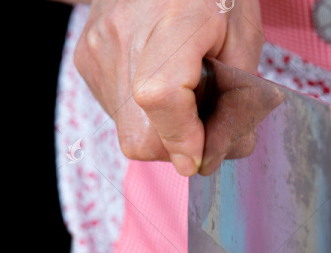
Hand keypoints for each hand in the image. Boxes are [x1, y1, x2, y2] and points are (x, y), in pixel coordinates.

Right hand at [74, 0, 262, 175]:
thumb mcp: (243, 36)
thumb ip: (237, 96)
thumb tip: (221, 151)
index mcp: (173, 19)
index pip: (160, 95)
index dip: (180, 137)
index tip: (200, 155)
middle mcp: (124, 33)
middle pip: (139, 133)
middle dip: (175, 146)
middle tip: (200, 124)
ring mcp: (99, 48)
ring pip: (127, 131)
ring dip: (159, 131)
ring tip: (180, 92)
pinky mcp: (87, 59)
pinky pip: (116, 113)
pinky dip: (143, 113)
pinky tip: (159, 82)